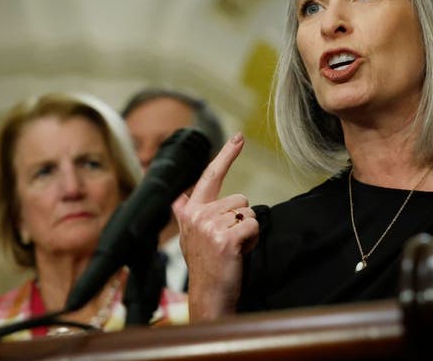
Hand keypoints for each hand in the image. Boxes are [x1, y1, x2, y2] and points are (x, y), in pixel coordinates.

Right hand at [172, 133, 258, 320]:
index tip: (239, 137)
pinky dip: (252, 240)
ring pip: (248, 212)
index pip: (210, 176)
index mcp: (190, 211)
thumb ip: (187, 215)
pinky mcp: (225, 238)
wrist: (209, 295)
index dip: (226, 155)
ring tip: (233, 249)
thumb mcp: (190, 237)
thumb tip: (179, 198)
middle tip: (229, 242)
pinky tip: (239, 253)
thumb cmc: (206, 266)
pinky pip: (253, 225)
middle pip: (240, 199)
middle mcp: (196, 215)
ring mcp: (210, 226)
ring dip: (247, 231)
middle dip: (242, 219)